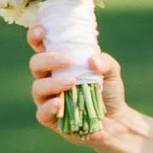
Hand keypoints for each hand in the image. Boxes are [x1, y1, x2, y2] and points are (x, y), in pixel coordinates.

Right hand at [28, 24, 130, 146]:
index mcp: (59, 63)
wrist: (116, 120)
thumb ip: (105, 61)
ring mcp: (47, 99)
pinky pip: (42, 112)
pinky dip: (50, 107)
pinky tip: (60, 103)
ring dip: (53, 83)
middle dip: (49, 59)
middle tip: (68, 61)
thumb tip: (92, 60)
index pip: (40, 46)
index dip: (36, 37)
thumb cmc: (109, 91)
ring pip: (38, 88)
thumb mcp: (112, 71)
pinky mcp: (50, 118)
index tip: (42, 31)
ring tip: (73, 82)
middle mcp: (48, 79)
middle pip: (35, 64)